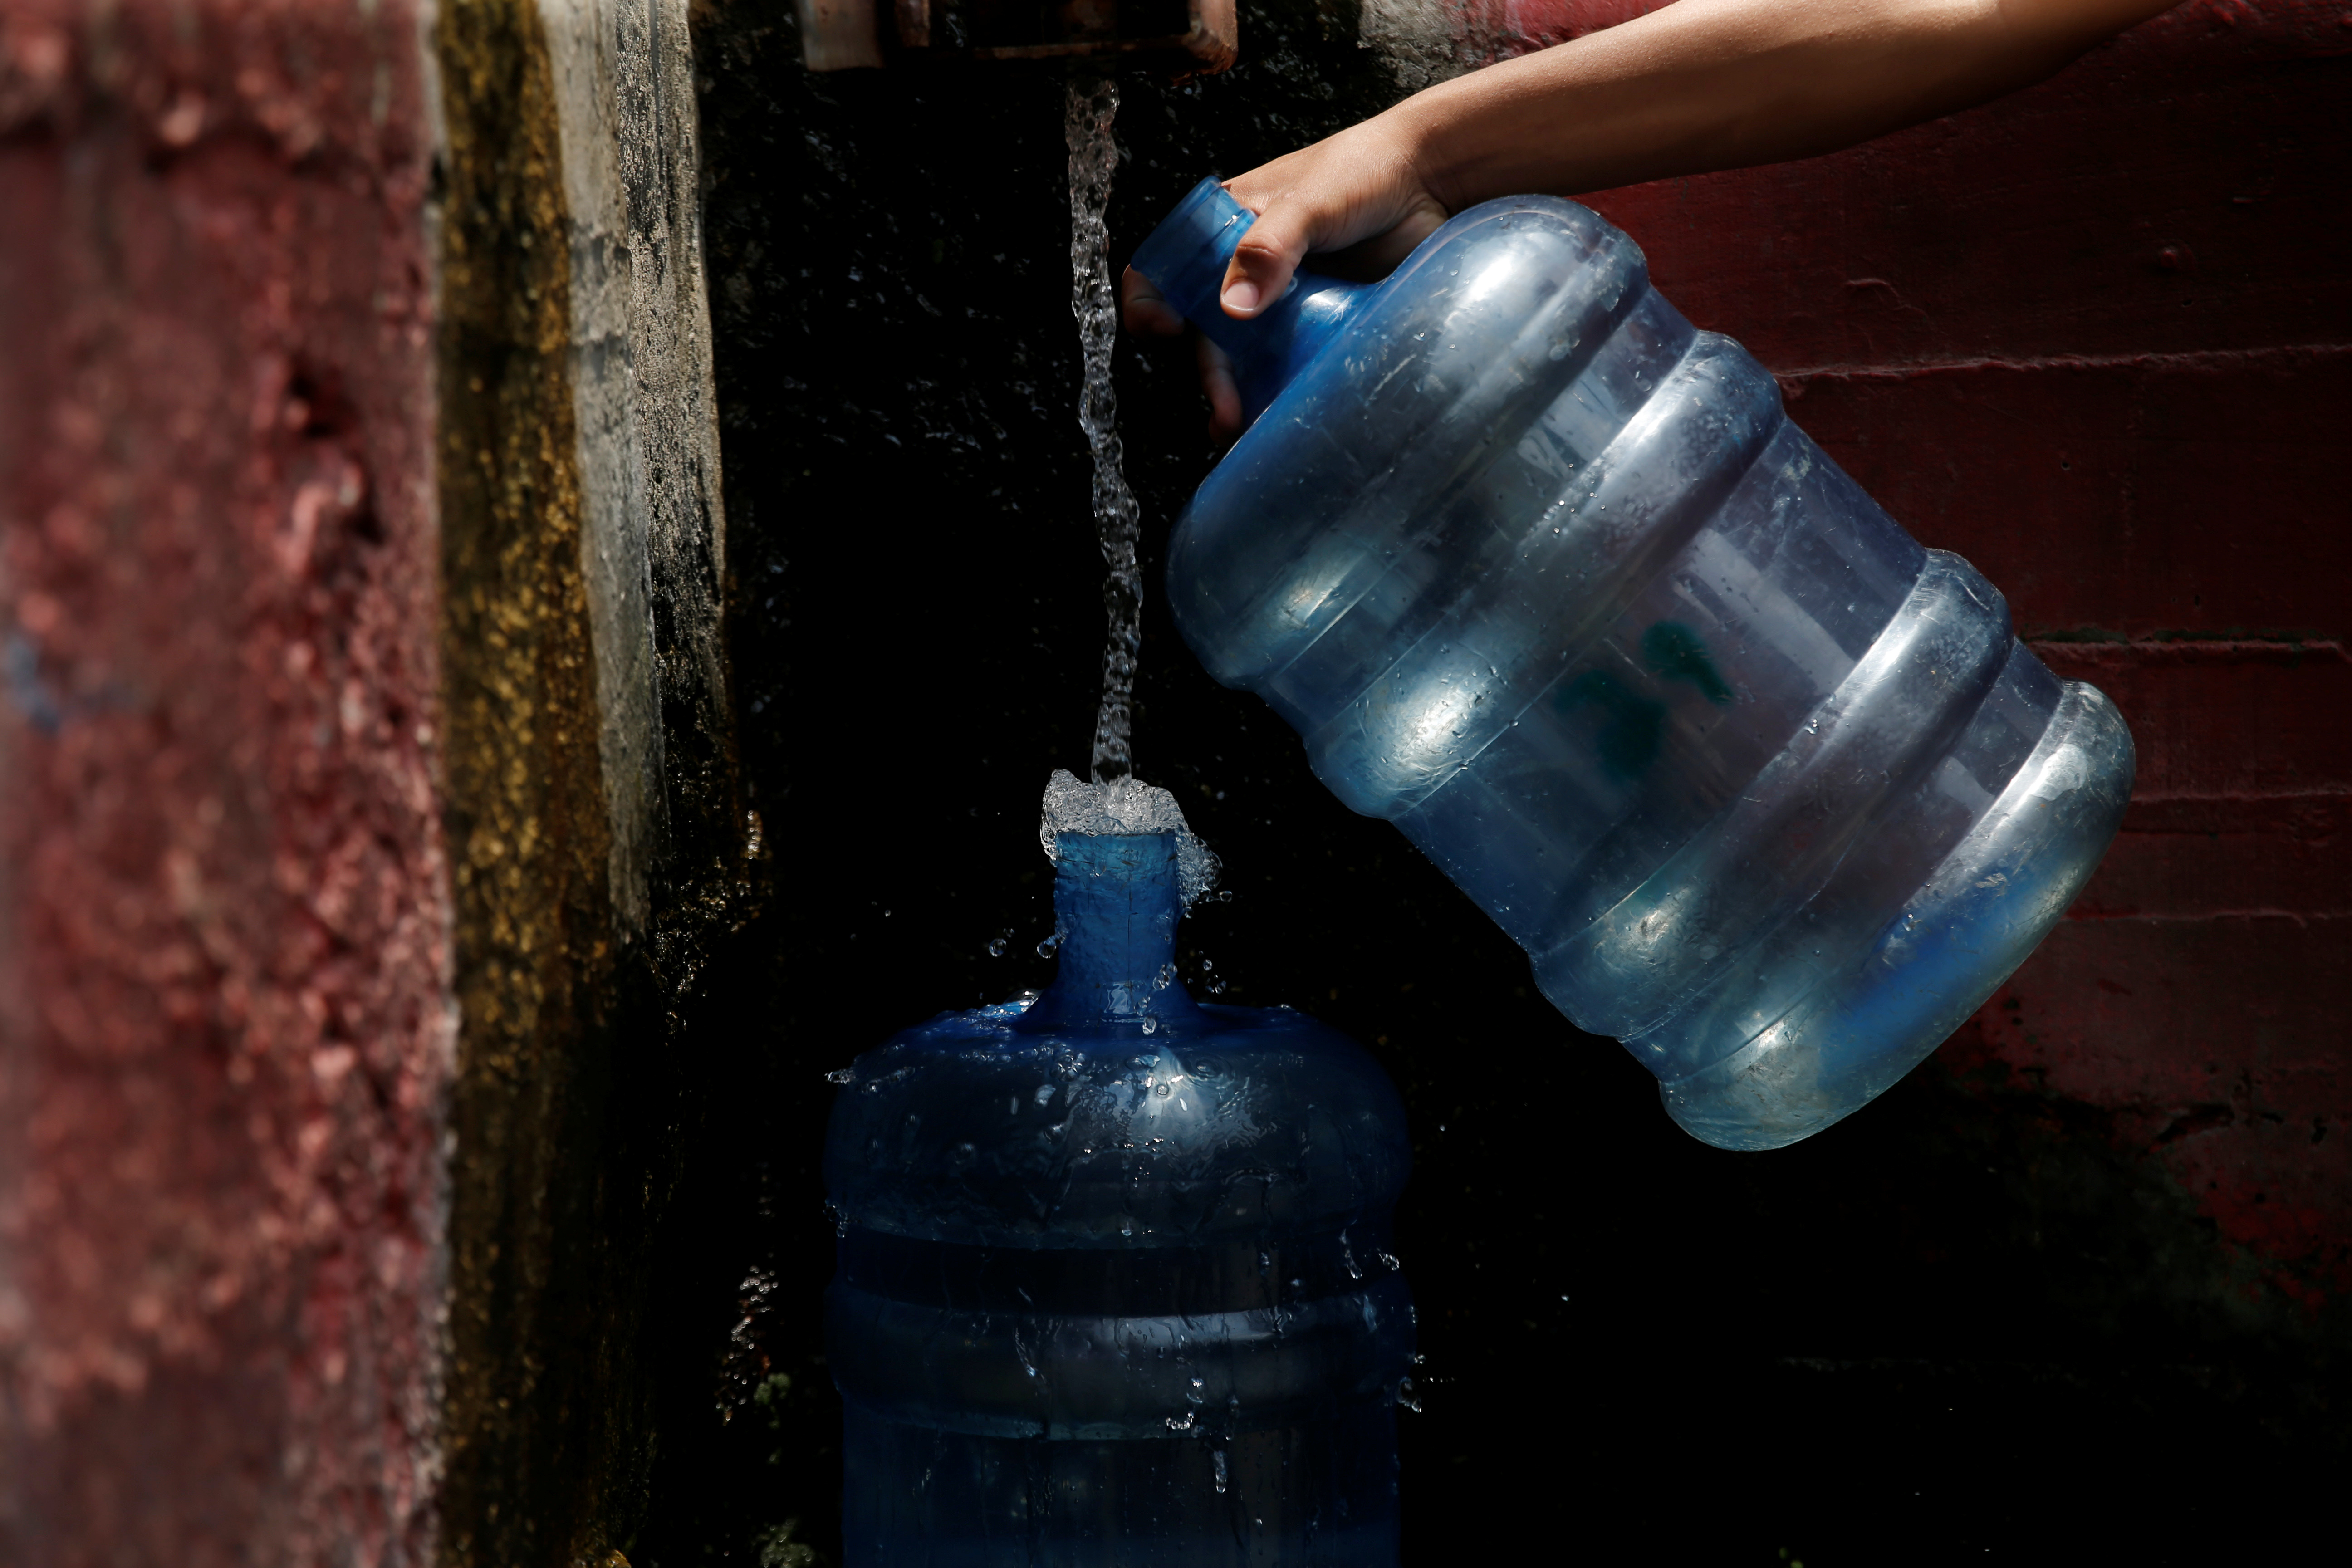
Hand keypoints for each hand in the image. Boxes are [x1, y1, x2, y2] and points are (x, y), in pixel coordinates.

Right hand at [1122, 116, 1449, 441]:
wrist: (1432, 182)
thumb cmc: (1363, 171)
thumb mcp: (1309, 200)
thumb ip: (1268, 248)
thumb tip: (1230, 309)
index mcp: (1225, 226)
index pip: (1167, 267)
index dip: (1152, 302)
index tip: (1167, 331)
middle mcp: (1246, 267)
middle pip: (1206, 330)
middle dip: (1211, 375)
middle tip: (1226, 411)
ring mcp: (1282, 300)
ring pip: (1245, 356)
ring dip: (1240, 395)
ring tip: (1244, 429)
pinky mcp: (1318, 324)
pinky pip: (1289, 365)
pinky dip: (1279, 393)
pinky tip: (1278, 419)